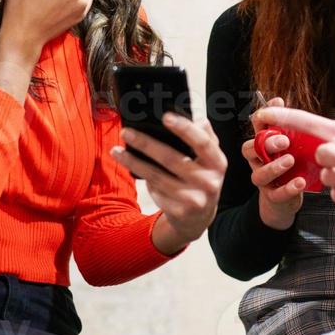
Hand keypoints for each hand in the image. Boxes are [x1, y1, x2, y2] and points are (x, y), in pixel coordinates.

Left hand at [111, 112, 226, 254]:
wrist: (199, 218)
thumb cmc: (202, 180)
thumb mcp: (211, 161)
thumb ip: (207, 138)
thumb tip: (199, 119)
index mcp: (218, 164)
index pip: (202, 143)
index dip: (185, 129)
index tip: (166, 117)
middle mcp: (208, 182)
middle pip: (171, 159)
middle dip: (145, 144)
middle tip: (126, 133)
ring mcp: (193, 199)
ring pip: (156, 176)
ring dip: (133, 162)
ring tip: (117, 151)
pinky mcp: (178, 211)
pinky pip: (155, 190)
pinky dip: (144, 179)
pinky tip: (134, 169)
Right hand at [244, 97, 305, 229]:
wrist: (288, 196)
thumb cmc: (289, 164)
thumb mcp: (290, 142)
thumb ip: (285, 123)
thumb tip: (278, 99)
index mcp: (261, 144)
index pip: (256, 127)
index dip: (263, 116)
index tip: (277, 105)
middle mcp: (257, 161)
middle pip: (250, 149)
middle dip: (266, 143)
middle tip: (284, 140)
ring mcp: (263, 179)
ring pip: (259, 174)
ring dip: (274, 167)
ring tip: (290, 161)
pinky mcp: (272, 196)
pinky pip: (276, 194)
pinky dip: (288, 188)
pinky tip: (300, 182)